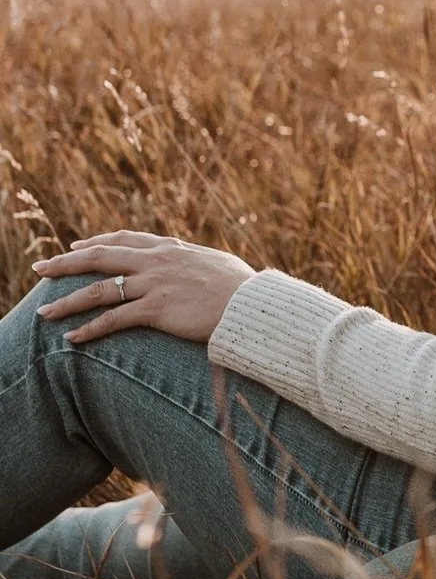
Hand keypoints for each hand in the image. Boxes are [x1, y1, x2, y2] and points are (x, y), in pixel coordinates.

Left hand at [33, 231, 255, 345]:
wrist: (253, 304)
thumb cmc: (242, 287)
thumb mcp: (215, 263)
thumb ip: (194, 259)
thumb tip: (193, 259)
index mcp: (170, 247)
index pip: (123, 239)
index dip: (95, 242)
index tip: (75, 245)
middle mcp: (157, 261)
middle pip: (100, 257)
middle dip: (65, 263)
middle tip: (39, 269)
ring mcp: (155, 284)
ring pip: (99, 290)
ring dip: (67, 302)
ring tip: (43, 313)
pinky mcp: (157, 309)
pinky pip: (114, 319)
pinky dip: (89, 329)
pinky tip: (72, 338)